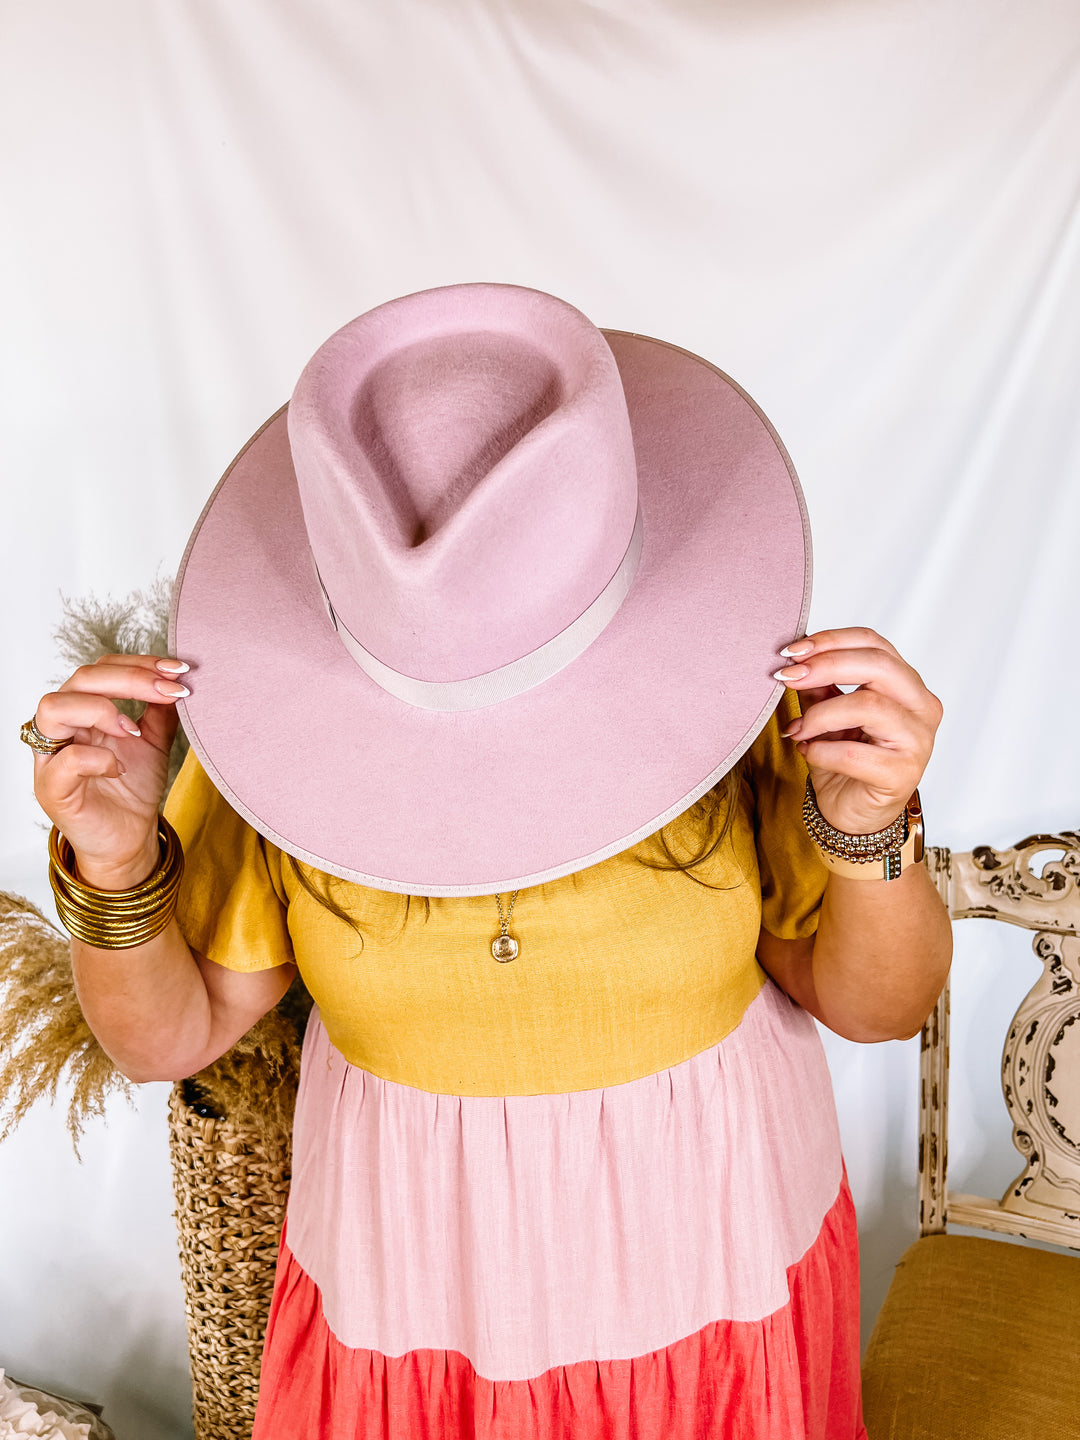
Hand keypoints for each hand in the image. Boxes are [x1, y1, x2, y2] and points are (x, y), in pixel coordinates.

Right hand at [30, 655, 189, 887]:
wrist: (130, 839)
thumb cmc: (133, 789)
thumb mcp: (155, 742)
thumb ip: (160, 710)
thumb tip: (178, 677)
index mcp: (84, 711)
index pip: (100, 668)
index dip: (137, 663)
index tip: (177, 670)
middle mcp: (62, 728)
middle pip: (80, 679)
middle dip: (130, 678)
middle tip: (170, 690)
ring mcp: (52, 757)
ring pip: (53, 707)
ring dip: (102, 709)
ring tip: (135, 730)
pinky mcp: (52, 789)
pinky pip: (66, 760)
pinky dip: (98, 758)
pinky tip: (120, 767)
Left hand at [774, 627, 941, 835]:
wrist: (853, 814)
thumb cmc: (844, 760)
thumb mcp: (827, 714)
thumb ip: (819, 685)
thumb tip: (794, 657)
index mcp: (907, 685)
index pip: (875, 644)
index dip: (832, 640)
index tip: (793, 650)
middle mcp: (921, 707)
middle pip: (878, 666)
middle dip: (826, 666)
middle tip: (788, 676)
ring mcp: (918, 740)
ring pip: (869, 705)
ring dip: (820, 714)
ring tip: (797, 728)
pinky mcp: (904, 773)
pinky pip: (854, 752)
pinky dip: (822, 750)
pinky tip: (807, 752)